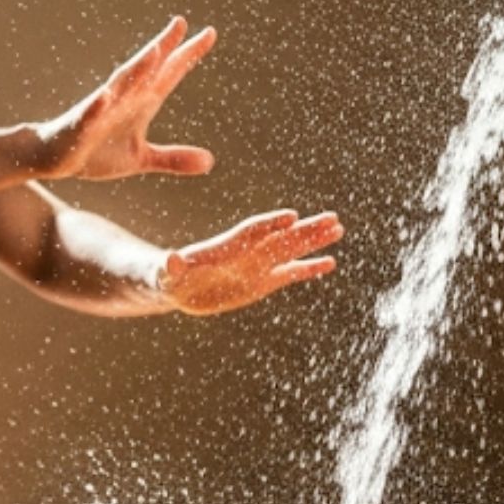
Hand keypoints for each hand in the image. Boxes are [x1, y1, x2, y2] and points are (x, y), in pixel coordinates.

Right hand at [33, 18, 217, 181]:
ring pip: (119, 85)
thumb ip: (173, 158)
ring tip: (154, 50)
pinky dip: (97, 105)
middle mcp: (122, 99)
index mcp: (140, 103)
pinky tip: (105, 96)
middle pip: (146, 70)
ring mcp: (100, 110)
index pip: (168, 75)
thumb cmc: (96, 151)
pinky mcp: (80, 127)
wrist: (55, 158)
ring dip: (136, 68)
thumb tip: (210, 162)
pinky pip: (88, 115)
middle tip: (181, 23)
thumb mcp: (140, 158)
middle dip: (162, 47)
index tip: (210, 34)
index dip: (188, 55)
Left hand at [157, 210, 342, 315]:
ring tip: (338, 229)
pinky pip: (289, 273)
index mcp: (224, 248)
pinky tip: (330, 262)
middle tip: (332, 218)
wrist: (175, 287)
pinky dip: (309, 268)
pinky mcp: (262, 282)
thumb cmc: (166, 277)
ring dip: (313, 241)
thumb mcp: (165, 274)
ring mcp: (256, 266)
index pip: (250, 232)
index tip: (290, 216)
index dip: (269, 224)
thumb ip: (170, 267)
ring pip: (289, 251)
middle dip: (304, 229)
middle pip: (279, 237)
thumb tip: (171, 260)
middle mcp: (245, 253)